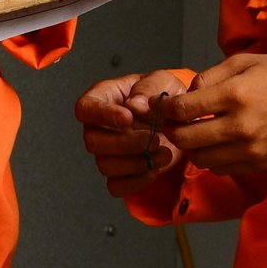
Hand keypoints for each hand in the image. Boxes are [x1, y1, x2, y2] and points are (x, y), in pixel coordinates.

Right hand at [76, 69, 189, 200]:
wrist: (180, 119)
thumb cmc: (163, 95)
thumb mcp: (161, 81)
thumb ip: (148, 89)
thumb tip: (134, 106)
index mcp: (102, 99)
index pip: (85, 108)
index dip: (103, 116)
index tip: (128, 118)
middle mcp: (98, 127)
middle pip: (92, 142)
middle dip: (124, 143)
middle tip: (154, 139)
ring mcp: (106, 153)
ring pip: (105, 165)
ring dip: (136, 163)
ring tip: (165, 152)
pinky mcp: (120, 173)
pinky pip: (117, 186)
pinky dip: (137, 181)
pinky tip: (156, 168)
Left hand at [167, 53, 266, 173]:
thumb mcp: (245, 62)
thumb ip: (210, 77)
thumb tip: (186, 95)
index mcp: (235, 95)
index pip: (183, 109)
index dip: (165, 109)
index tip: (161, 106)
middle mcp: (239, 127)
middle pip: (185, 139)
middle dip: (173, 130)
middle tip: (175, 122)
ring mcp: (249, 150)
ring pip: (199, 158)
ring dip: (191, 147)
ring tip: (197, 132)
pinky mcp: (257, 165)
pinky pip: (219, 168)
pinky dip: (211, 158)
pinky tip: (217, 143)